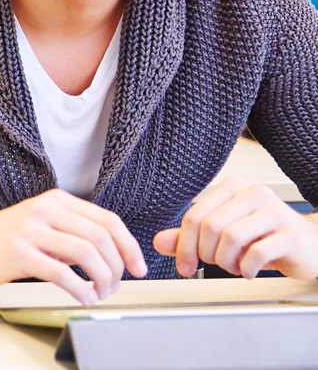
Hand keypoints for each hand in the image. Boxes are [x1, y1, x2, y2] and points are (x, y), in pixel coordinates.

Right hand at [0, 189, 147, 306]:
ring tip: (100, 293)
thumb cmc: (1, 241)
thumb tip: (109, 255)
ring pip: (86, 253)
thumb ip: (71, 234)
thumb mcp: (40, 226)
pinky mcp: (19, 253)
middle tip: (116, 285)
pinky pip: (62, 273)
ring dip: (101, 279)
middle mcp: (44, 210)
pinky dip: (80, 289)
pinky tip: (83, 297)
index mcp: (55, 200)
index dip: (129, 246)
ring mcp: (30, 230)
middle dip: (116, 267)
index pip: (107, 220)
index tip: (137, 267)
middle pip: (101, 237)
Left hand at [154, 176, 317, 278]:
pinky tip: (250, 270)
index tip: (185, 266)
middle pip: (210, 226)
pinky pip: (256, 253)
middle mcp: (254, 192)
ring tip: (234, 267)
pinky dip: (247, 268)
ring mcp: (275, 211)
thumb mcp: (222, 236)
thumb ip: (189, 238)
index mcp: (232, 188)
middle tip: (216, 264)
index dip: (183, 246)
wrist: (309, 246)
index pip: (194, 216)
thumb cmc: (264, 238)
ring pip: (231, 237)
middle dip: (206, 254)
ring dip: (226, 262)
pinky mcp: (291, 234)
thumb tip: (157, 242)